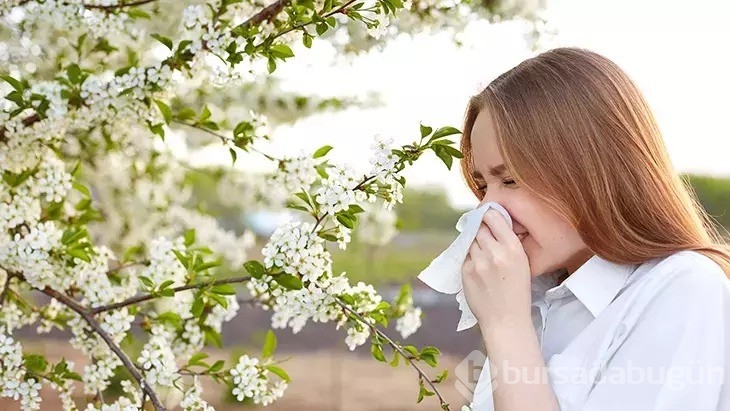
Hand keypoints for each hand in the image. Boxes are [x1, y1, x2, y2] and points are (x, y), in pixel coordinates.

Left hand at [461, 208, 531, 327]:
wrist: (506, 320)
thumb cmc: (516, 292)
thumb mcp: (522, 263)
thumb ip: (508, 243)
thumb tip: (492, 224)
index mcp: (513, 248)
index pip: (494, 217)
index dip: (488, 215)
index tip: (487, 216)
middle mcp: (495, 252)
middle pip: (479, 227)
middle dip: (481, 229)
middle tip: (484, 237)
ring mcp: (478, 262)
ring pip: (470, 241)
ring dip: (474, 244)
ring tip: (483, 257)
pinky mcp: (466, 271)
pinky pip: (465, 256)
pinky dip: (470, 258)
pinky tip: (479, 269)